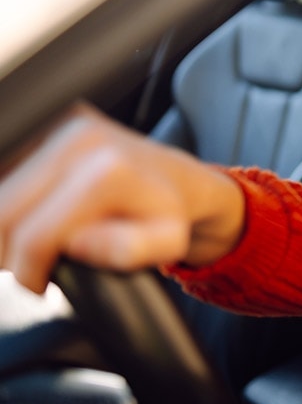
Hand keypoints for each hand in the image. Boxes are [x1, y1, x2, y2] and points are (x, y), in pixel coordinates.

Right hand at [0, 104, 244, 293]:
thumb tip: (79, 241)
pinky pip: (6, 171)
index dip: (28, 270)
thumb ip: (129, 250)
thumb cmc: (169, 214)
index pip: (32, 235)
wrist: (181, 179)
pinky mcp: (52, 120)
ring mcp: (64, 123)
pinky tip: (37, 214)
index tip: (39, 283)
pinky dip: (12, 200)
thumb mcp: (168, 243)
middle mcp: (82, 139)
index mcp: (107, 170)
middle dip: (10, 249)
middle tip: (33, 266)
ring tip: (39, 240)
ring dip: (9, 225)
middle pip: (4, 212)